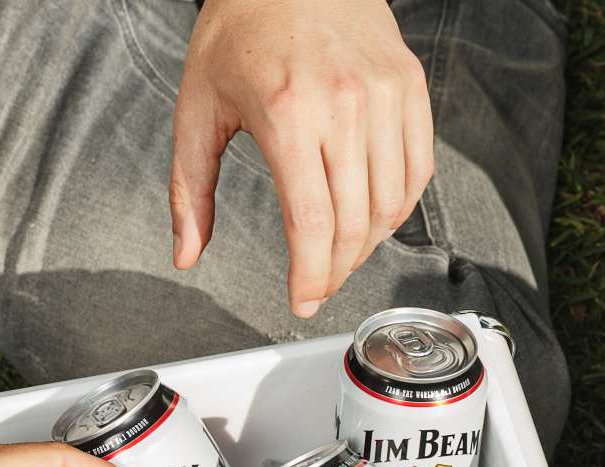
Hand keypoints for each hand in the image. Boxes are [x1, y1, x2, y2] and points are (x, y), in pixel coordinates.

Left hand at [170, 0, 432, 316]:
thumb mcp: (197, 106)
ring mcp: (384, 95)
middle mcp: (344, 104)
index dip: (311, 276)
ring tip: (342, 253)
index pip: (313, 223)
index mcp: (288, 112)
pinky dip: (399, 206)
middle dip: (336, 270)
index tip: (302, 300)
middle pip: (355, 223)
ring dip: (368, 244)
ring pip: (392, 204)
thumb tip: (187, 250)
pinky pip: (417, 169)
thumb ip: (189, 187)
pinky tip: (373, 215)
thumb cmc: (242, 26)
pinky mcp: (409, 87)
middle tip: (319, 283)